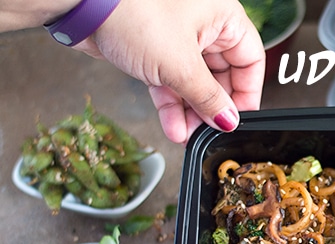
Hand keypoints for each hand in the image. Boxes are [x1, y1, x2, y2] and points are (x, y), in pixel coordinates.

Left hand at [74, 0, 265, 143]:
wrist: (80, 4)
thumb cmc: (131, 12)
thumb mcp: (180, 65)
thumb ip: (208, 98)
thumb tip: (229, 120)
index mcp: (223, 17)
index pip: (250, 60)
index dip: (246, 94)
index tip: (237, 119)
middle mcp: (204, 25)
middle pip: (221, 76)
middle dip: (212, 108)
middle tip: (210, 131)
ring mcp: (178, 38)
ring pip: (194, 83)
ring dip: (191, 112)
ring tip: (188, 135)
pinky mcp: (154, 50)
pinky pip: (171, 82)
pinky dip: (172, 105)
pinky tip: (173, 126)